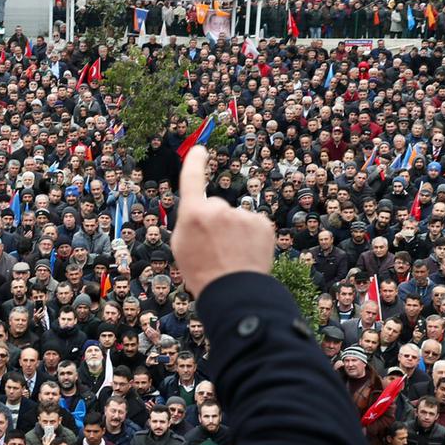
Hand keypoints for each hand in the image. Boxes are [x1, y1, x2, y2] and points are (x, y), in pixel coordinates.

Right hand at [171, 148, 272, 295]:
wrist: (235, 293)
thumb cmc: (202, 272)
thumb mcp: (181, 246)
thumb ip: (190, 222)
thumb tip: (203, 212)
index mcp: (193, 214)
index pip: (191, 179)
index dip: (194, 163)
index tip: (198, 150)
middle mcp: (218, 209)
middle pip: (215, 207)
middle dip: (215, 221)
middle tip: (214, 249)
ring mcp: (242, 216)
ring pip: (235, 218)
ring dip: (234, 231)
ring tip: (232, 256)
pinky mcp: (263, 224)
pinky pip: (253, 224)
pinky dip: (251, 236)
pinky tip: (247, 254)